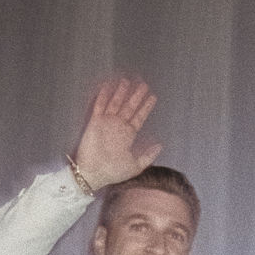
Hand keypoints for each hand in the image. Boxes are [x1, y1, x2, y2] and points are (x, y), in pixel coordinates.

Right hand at [72, 76, 162, 190]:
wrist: (94, 174)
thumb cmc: (113, 172)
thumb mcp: (135, 166)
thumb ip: (148, 156)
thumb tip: (160, 146)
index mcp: (128, 136)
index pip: (139, 117)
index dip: (145, 107)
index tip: (153, 96)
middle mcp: (118, 127)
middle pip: (129, 107)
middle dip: (136, 96)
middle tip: (144, 84)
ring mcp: (106, 123)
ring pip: (116, 103)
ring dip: (121, 92)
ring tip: (128, 81)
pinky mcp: (95, 122)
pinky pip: (100, 106)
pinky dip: (103, 96)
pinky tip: (108, 86)